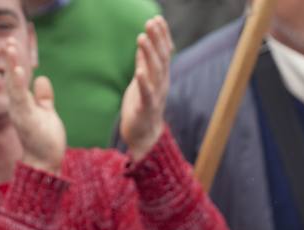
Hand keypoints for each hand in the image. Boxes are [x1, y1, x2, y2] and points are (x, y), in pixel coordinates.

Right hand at [4, 40, 65, 173]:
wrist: (45, 164)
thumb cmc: (44, 141)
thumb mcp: (46, 113)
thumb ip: (43, 97)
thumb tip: (42, 79)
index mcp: (21, 103)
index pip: (16, 78)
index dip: (14, 61)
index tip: (12, 43)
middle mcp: (17, 106)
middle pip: (11, 78)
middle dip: (10, 59)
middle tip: (8, 40)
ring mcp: (20, 112)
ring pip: (13, 85)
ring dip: (11, 66)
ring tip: (10, 48)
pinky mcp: (26, 120)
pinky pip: (20, 99)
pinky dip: (19, 85)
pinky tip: (18, 71)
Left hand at [118, 16, 172, 161]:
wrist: (144, 137)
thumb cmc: (142, 107)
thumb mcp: (142, 81)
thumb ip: (144, 64)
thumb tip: (143, 44)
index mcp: (160, 77)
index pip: (164, 53)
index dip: (161, 36)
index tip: (157, 19)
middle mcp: (161, 84)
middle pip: (161, 59)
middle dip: (156, 40)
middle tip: (151, 23)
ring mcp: (155, 96)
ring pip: (154, 73)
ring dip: (148, 55)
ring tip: (142, 38)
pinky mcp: (146, 109)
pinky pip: (147, 95)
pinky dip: (144, 83)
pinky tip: (139, 71)